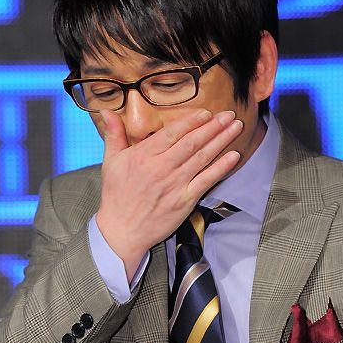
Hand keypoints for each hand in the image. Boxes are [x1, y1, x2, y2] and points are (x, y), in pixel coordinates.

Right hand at [95, 108, 242, 280]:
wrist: (122, 230)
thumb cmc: (116, 195)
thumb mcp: (111, 162)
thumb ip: (114, 135)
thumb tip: (106, 112)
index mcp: (144, 156)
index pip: (172, 133)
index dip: (191, 121)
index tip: (206, 112)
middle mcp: (161, 168)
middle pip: (192, 142)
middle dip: (213, 126)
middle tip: (229, 114)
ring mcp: (175, 184)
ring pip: (202, 157)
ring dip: (221, 141)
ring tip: (236, 127)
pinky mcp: (185, 200)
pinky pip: (207, 180)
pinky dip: (221, 167)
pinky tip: (234, 156)